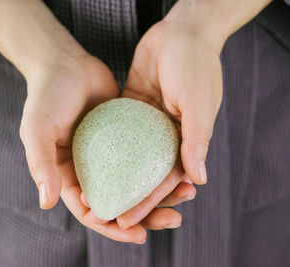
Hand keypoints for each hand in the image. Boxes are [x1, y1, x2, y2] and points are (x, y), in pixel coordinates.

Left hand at [118, 0, 272, 229]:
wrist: (182, 32)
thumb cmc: (197, 66)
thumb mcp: (198, 104)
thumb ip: (197, 140)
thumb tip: (199, 179)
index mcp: (186, 140)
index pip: (166, 180)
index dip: (148, 203)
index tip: (127, 221)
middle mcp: (166, 135)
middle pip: (146, 175)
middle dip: (130, 198)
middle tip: (107, 218)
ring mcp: (148, 122)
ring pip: (131, 157)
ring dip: (117, 178)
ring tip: (96, 197)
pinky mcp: (133, 106)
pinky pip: (118, 131)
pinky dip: (108, 148)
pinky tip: (90, 164)